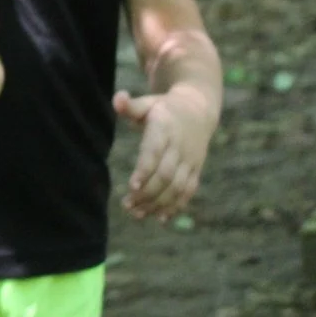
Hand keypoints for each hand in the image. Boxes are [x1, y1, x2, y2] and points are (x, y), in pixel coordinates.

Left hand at [113, 86, 216, 222]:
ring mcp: (190, 160)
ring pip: (177, 187)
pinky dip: (176, 206)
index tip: (132, 186)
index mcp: (165, 128)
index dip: (145, 169)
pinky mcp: (196, 170)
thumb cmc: (163, 108)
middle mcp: (180, 146)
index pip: (155, 151)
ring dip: (158, 203)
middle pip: (166, 175)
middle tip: (127, 206)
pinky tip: (160, 218)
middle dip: (147, 193)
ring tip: (137, 214)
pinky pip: (188, 191)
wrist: (198, 110)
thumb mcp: (148, 103)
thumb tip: (117, 98)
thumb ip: (131, 105)